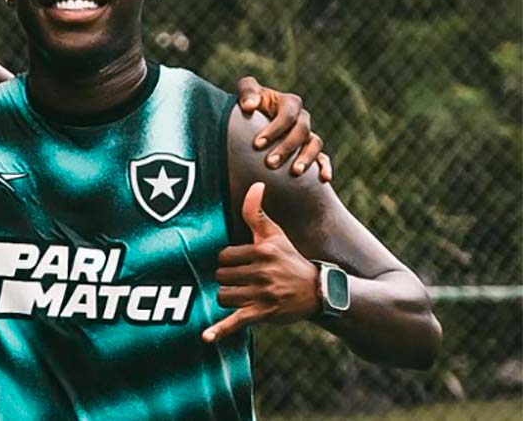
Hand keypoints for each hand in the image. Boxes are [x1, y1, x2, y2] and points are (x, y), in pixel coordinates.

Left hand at [202, 182, 319, 342]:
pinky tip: (206, 338)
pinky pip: (236, 322)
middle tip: (246, 281)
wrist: (317, 291)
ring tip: (245, 295)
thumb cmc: (289, 259)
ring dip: (228, 297)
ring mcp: (263, 294)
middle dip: (228, 279)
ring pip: (223, 296)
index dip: (228, 261)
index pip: (223, 256)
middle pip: (221, 276)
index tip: (243, 264)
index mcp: (262, 251)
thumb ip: (257, 211)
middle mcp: (262, 272)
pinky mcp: (263, 314)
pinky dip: (220, 331)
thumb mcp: (275, 234)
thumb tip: (256, 183)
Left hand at [236, 77, 331, 180]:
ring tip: (295, 173)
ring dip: (306, 158)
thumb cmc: (251, 105)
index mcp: (290, 103)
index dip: (274, 129)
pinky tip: (325, 179)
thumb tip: (249, 106)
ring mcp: (308, 135)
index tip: (257, 144)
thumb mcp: (248, 94)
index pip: (288, 115)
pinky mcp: (310, 150)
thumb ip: (248, 93)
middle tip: (270, 163)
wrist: (253, 122)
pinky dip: (325, 167)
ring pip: (315, 144)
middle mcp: (302, 119)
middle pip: (301, 131)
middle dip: (286, 147)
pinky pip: (323, 158)